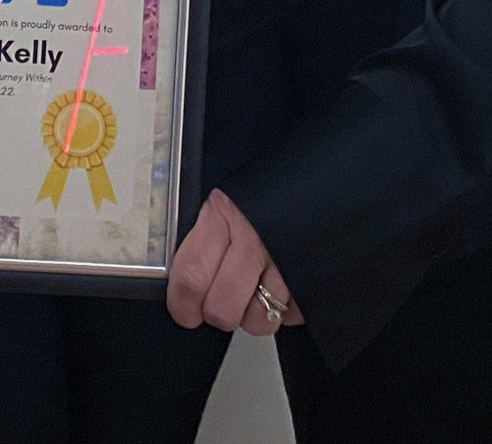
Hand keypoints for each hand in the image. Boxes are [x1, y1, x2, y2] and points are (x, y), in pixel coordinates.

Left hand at [167, 188, 302, 335]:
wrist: (311, 169)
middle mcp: (256, 242)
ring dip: (253, 313)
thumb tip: (177, 273)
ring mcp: (288, 263)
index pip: (190, 278)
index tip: (183, 308)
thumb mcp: (221, 194)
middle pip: (223, 310)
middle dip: (216, 313)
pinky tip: (280, 283)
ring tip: (253, 288)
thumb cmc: (260, 181)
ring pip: (260, 321)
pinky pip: (293, 315)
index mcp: (223, 216)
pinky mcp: (315, 279)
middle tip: (217, 298)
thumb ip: (198, 230)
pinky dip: (285, 308)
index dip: (182, 304)